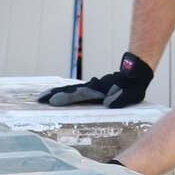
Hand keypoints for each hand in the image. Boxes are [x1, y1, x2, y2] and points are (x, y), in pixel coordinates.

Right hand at [36, 51, 153, 108]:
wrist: (134, 72)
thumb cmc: (133, 85)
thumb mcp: (131, 93)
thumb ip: (120, 97)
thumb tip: (107, 103)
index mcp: (99, 89)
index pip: (79, 94)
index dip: (66, 98)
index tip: (53, 102)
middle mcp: (91, 86)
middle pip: (70, 90)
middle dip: (54, 95)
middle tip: (39, 99)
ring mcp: (90, 86)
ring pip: (69, 89)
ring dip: (55, 93)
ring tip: (42, 97)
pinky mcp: (90, 88)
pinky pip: (73, 90)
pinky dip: (62, 92)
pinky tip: (55, 95)